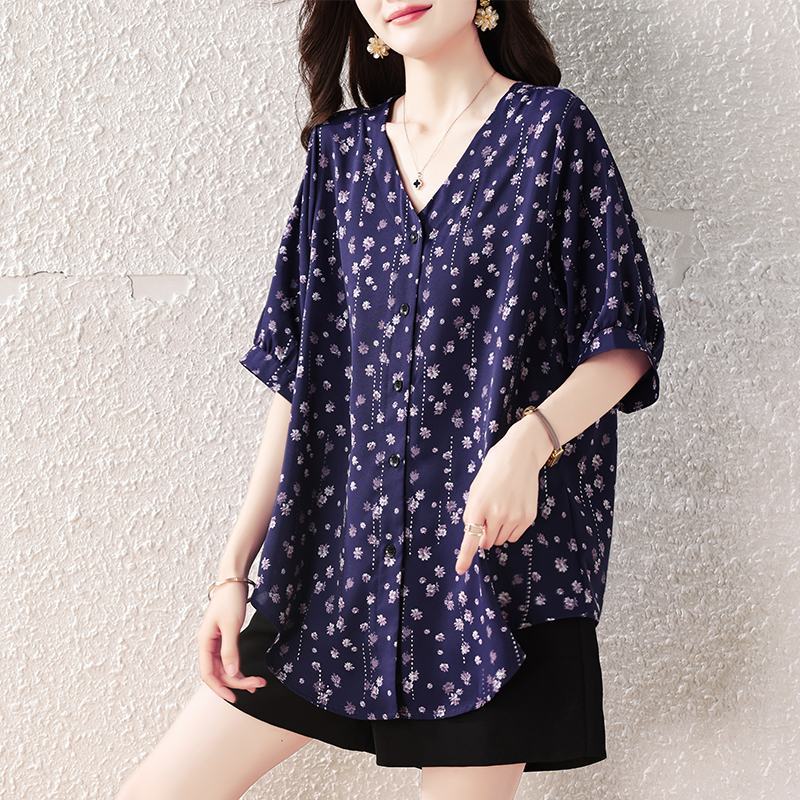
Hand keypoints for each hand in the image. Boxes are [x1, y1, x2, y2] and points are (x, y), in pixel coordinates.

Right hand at [196, 582, 266, 702]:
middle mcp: (207, 644)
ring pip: (225, 667)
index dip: (220, 688)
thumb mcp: (232, 626)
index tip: (234, 698)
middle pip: (218, 673)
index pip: (207, 674)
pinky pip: (229, 659)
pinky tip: (249, 673)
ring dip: (239, 677)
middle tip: (257, 687)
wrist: (234, 580)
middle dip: (236, 682)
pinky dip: (239, 667)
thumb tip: (231, 674)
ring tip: (258, 683)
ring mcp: (215, 642)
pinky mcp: (225, 638)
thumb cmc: (230, 599)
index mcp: (204, 642)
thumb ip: (230, 650)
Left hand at [455, 414, 550, 574]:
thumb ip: (472, 513)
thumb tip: (474, 533)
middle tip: (488, 516)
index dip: (465, 557)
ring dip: (498, 532)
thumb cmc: (494, 470)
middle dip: (484, 535)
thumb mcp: (475, 489)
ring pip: (501, 540)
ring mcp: (514, 517)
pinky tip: (512, 510)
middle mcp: (497, 514)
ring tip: (502, 508)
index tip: (460, 570)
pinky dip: (511, 529)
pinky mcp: (528, 517)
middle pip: (487, 542)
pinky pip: (515, 536)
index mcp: (478, 506)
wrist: (521, 455)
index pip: (470, 539)